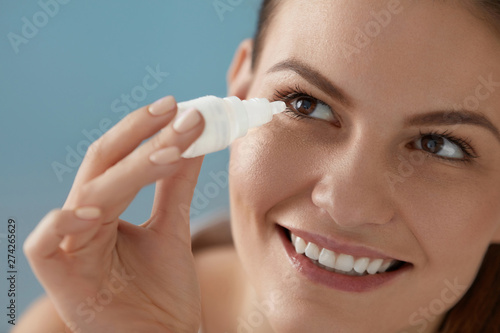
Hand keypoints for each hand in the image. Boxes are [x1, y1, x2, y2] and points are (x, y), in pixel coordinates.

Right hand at [24, 96, 204, 332]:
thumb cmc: (163, 289)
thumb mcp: (172, 228)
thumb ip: (176, 185)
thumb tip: (193, 139)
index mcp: (105, 206)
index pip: (117, 156)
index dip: (145, 130)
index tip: (181, 107)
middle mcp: (82, 218)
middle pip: (103, 166)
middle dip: (140, 137)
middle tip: (177, 113)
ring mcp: (66, 245)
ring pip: (89, 196)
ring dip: (130, 172)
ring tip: (171, 153)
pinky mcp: (56, 275)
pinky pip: (44, 243)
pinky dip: (63, 223)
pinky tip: (93, 211)